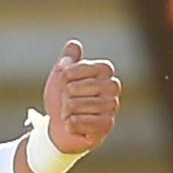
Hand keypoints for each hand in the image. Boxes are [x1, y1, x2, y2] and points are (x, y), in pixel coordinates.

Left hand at [43, 38, 121, 154]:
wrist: (59, 127)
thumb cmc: (62, 100)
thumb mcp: (60, 77)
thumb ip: (67, 60)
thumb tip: (74, 45)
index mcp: (104, 71)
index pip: (81, 66)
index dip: (66, 76)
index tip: (65, 83)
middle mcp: (113, 87)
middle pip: (75, 88)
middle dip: (64, 96)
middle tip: (68, 102)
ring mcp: (112, 106)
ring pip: (76, 105)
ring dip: (66, 112)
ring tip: (71, 114)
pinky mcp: (107, 125)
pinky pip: (78, 121)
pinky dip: (70, 125)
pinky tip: (74, 126)